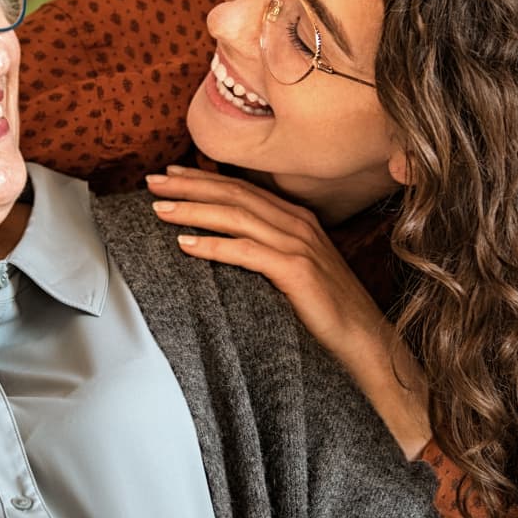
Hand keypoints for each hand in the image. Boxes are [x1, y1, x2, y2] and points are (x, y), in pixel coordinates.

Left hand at [147, 166, 429, 456]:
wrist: (366, 342)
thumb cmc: (326, 311)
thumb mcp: (293, 270)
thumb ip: (265, 250)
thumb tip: (220, 243)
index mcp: (295, 219)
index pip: (241, 188)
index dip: (203, 178)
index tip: (169, 175)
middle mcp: (297, 224)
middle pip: (233, 194)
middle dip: (189, 185)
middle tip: (151, 183)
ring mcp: (299, 245)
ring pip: (235, 216)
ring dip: (193, 209)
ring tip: (159, 209)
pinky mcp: (298, 270)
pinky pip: (246, 251)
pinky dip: (213, 245)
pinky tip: (186, 244)